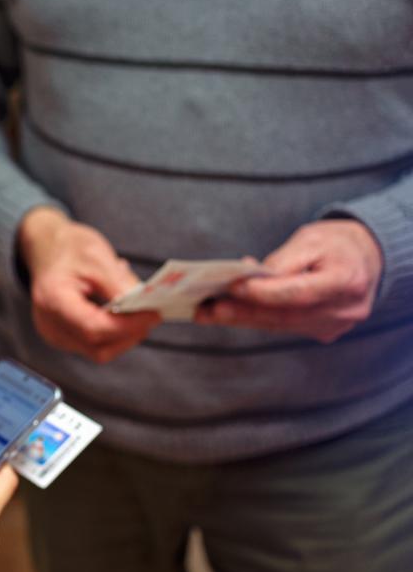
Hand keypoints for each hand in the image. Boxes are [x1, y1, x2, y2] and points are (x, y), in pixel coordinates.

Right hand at [18, 207, 160, 362]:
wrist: (47, 248)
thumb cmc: (70, 248)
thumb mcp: (97, 256)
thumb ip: (119, 284)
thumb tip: (145, 308)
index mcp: (53, 300)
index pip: (93, 327)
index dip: (127, 326)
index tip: (153, 314)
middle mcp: (49, 324)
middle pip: (97, 346)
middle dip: (129, 333)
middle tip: (151, 314)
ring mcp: (54, 334)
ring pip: (99, 350)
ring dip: (123, 334)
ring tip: (133, 307)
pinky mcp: (63, 337)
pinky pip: (94, 345)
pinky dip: (113, 332)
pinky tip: (118, 310)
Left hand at [195, 219, 382, 342]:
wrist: (366, 259)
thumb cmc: (335, 244)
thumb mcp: (311, 239)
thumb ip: (282, 260)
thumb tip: (248, 277)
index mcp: (347, 281)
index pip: (298, 293)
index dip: (264, 293)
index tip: (232, 287)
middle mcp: (345, 310)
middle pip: (284, 316)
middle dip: (241, 312)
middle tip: (206, 309)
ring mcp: (335, 325)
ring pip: (279, 325)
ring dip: (241, 319)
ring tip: (206, 313)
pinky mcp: (323, 331)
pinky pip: (284, 326)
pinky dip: (256, 318)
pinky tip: (228, 311)